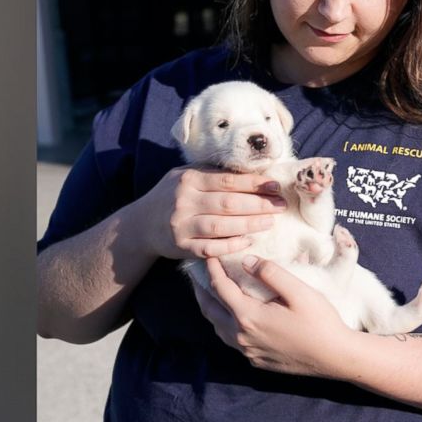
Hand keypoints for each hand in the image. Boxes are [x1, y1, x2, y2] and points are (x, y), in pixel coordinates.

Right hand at [134, 166, 286, 259]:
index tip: (275, 186)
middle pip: (228, 203)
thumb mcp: (186, 176)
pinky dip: (231, 245)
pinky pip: (211, 248)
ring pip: (221, 226)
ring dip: (250, 224)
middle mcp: (184, 200)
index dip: (255, 183)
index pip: (228, 180)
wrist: (140, 224)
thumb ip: (213, 173)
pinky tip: (248, 241)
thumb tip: (253, 173)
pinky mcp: (181, 247)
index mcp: (189, 179)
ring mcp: (181, 225)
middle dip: (259, 204)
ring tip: (270, 222)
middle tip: (281, 205)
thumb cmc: (172, 195)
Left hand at [193, 256, 355, 377]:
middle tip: (198, 274)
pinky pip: (231, 340)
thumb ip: (270, 273)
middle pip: (210, 310)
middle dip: (202, 290)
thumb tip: (245, 261)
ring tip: (210, 293)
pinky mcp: (257, 361)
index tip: (208, 255)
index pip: (220, 289)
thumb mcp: (299, 291)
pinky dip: (224, 323)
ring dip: (211, 308)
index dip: (212, 270)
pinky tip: (232, 316)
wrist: (336, 358)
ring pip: (218, 328)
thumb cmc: (321, 322)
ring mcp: (249, 352)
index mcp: (249, 317)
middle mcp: (242, 337)